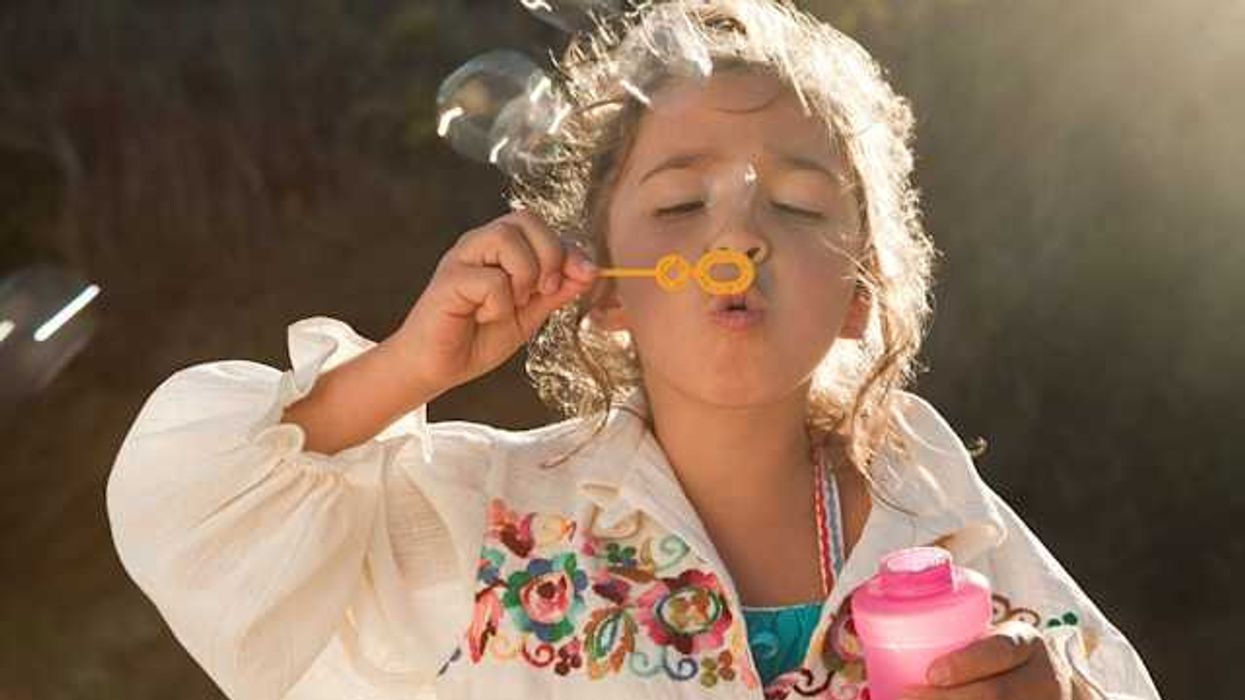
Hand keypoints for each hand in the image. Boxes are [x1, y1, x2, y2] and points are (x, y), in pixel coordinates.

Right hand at [385, 209, 598, 398]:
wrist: (439, 368)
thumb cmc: (478, 338)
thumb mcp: (530, 314)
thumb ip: (556, 291)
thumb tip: (589, 271)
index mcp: (500, 248)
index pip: (540, 225)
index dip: (567, 248)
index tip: (583, 276)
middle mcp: (479, 245)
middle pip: (525, 219)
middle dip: (549, 255)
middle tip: (544, 291)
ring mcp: (461, 259)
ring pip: (506, 238)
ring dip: (523, 275)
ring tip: (513, 303)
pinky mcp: (448, 281)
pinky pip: (490, 280)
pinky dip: (498, 304)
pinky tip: (482, 317)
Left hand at [899, 620, 1077, 699]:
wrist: (1048, 687)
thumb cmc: (1001, 661)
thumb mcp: (992, 641)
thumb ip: (956, 641)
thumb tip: (879, 651)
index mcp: (1025, 644)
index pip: (1000, 650)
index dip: (965, 663)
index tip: (931, 673)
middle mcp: (1040, 678)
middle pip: (995, 694)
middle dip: (946, 699)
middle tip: (907, 697)